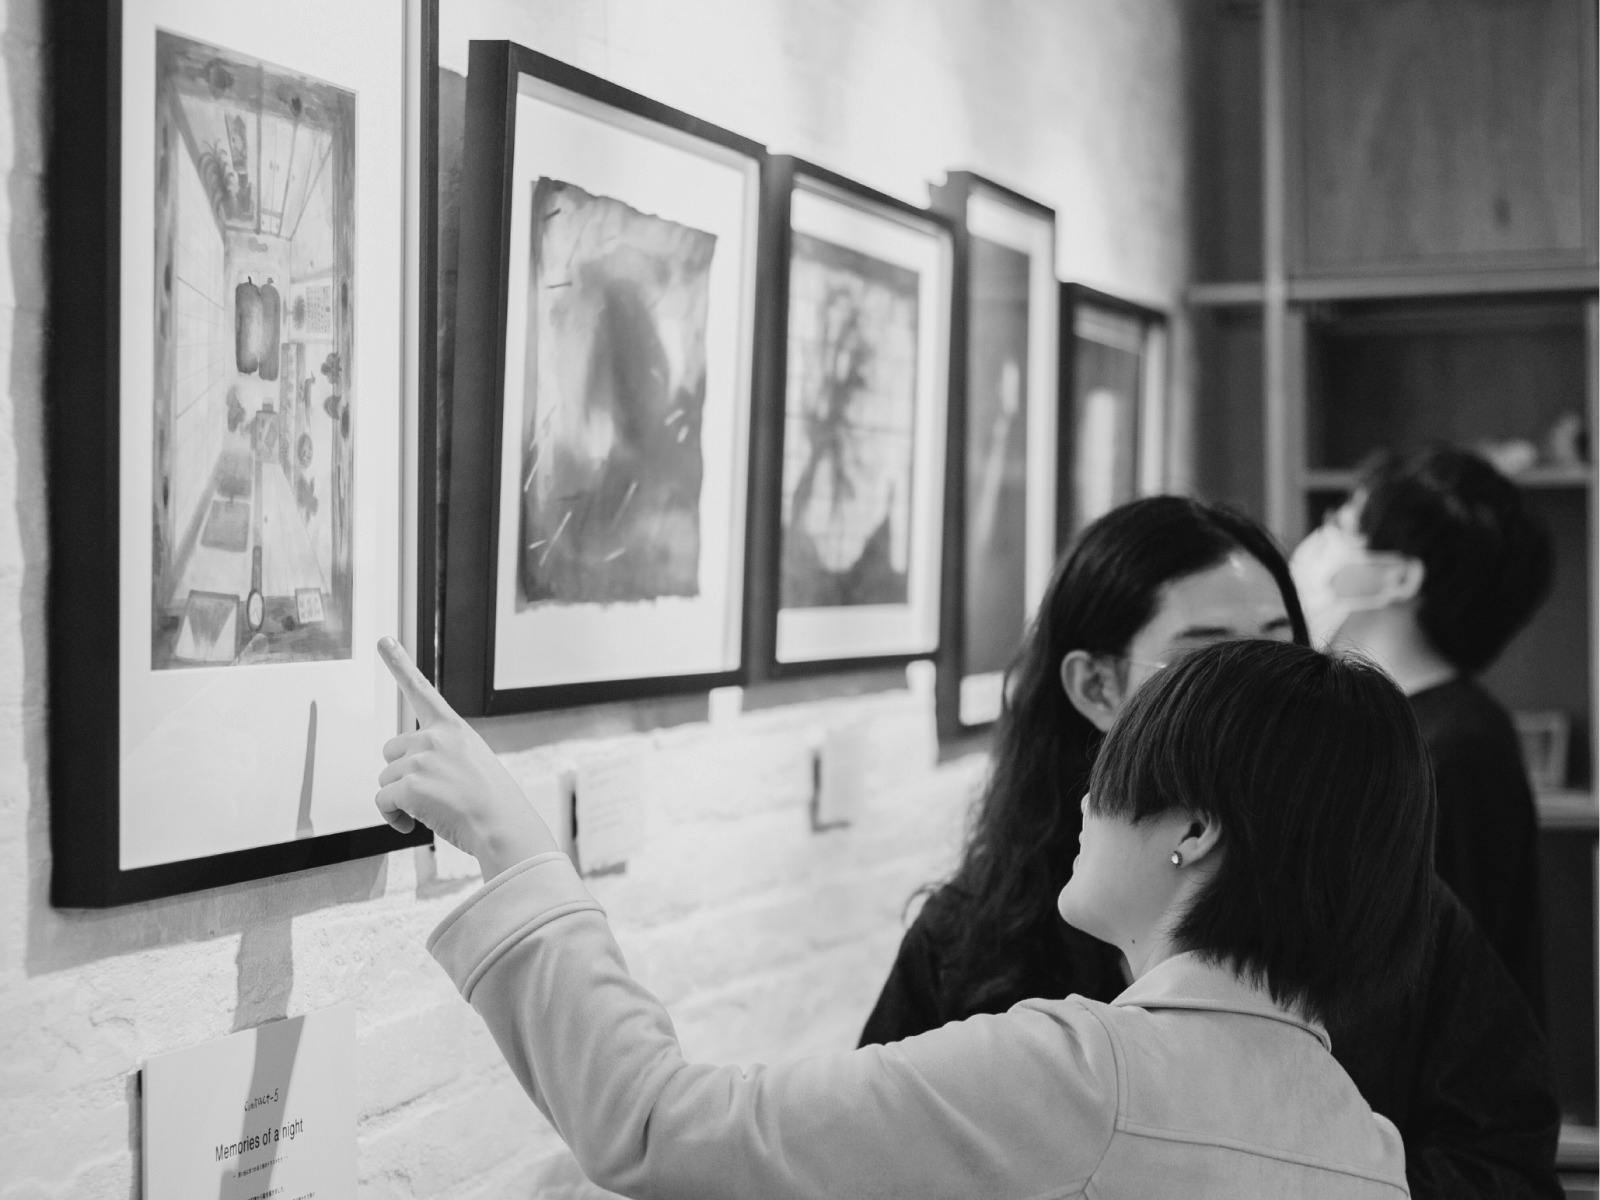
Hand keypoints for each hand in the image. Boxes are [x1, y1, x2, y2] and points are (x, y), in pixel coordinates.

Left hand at [376, 636, 558, 877]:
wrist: (504, 827)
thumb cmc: (492, 804)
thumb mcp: (473, 764)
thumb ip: (441, 756)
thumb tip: (403, 774)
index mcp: (453, 728)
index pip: (421, 690)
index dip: (399, 664)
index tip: (383, 640)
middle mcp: (435, 737)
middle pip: (391, 751)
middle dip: (401, 775)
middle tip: (429, 795)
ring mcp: (421, 760)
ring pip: (386, 779)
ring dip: (399, 800)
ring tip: (430, 812)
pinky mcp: (410, 786)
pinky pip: (382, 801)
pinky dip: (392, 818)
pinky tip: (411, 826)